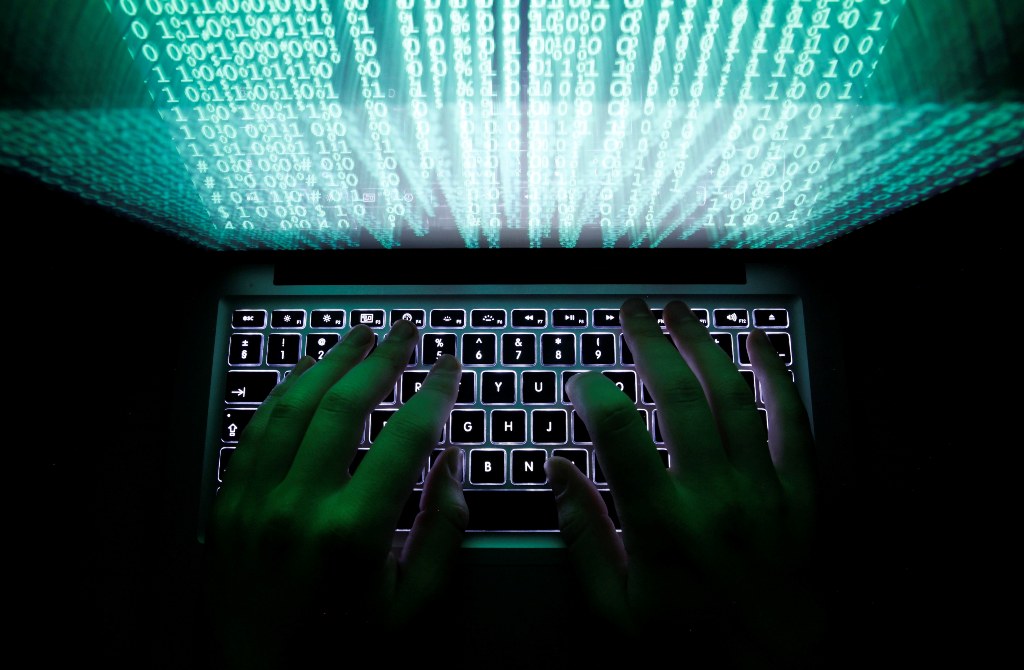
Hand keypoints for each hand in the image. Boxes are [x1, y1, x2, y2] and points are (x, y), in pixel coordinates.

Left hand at [206, 319, 466, 667]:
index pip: (405, 438)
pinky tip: (301, 371)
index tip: (449, 367)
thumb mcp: (414, 610)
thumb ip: (442, 532)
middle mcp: (297, 507)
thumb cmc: (346, 655)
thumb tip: (454, 463)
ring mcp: (253, 503)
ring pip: (291, 407)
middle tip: (405, 331)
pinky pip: (252, 431)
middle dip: (381, 360)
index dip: (433, 393)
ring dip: (328, 363)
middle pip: (344, 406)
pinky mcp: (226, 508)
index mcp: (351, 533)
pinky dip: (280, 394)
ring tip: (357, 336)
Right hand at [547, 298, 819, 662]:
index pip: (619, 435)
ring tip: (681, 310)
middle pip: (679, 397)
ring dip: (704, 345)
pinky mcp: (798, 492)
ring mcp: (762, 489)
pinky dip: (776, 376)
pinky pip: (792, 421)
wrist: (772, 666)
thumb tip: (558, 469)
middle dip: (650, 344)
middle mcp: (713, 496)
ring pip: (733, 396)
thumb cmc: (686, 642)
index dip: (594, 394)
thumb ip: (583, 534)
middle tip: (631, 310)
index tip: (579, 379)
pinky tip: (759, 343)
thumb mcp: (615, 607)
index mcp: (662, 525)